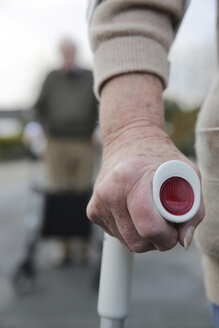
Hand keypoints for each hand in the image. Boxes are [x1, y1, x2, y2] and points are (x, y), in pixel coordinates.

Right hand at [87, 74, 204, 251]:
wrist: (129, 140)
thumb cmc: (161, 157)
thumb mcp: (188, 175)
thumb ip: (193, 211)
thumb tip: (184, 241)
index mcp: (131, 178)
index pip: (148, 227)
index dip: (166, 237)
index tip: (174, 231)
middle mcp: (109, 191)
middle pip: (136, 242)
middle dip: (156, 240)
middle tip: (165, 223)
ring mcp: (98, 202)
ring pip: (126, 242)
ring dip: (142, 236)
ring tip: (150, 213)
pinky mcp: (92, 210)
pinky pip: (116, 235)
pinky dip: (129, 231)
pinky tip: (135, 212)